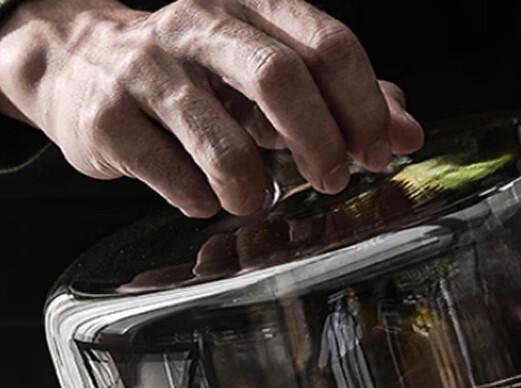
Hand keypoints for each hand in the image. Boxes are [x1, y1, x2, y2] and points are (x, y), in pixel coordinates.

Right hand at [0, 0, 422, 216]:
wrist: (78, 67)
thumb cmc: (196, 78)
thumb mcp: (270, 78)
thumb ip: (340, 100)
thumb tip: (407, 131)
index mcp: (251, 11)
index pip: (327, 45)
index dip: (364, 107)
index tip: (379, 155)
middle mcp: (199, 27)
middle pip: (279, 77)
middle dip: (320, 142)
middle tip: (332, 182)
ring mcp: (148, 70)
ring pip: (220, 136)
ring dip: (254, 184)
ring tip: (257, 200)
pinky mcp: (108, 119)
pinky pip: (168, 173)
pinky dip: (199, 200)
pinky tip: (204, 201)